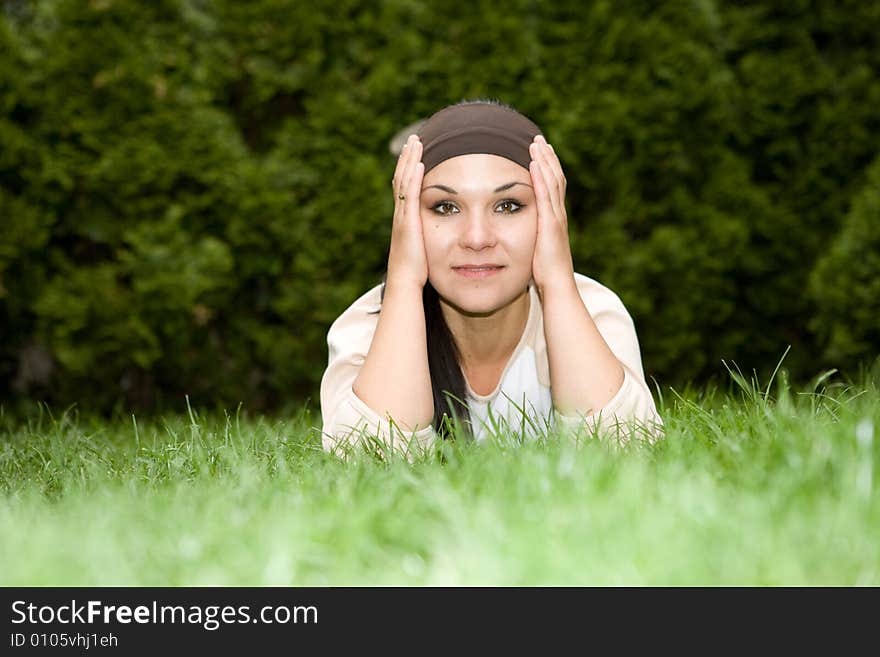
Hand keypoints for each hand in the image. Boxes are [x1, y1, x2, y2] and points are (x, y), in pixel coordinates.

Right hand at [387, 134, 427, 288]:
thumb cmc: (416, 273)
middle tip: (414, 139)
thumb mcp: (425, 248)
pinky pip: (410, 195)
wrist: (405, 284)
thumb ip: (429, 237)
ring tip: (416, 142)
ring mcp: (402, 218)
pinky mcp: (408, 223)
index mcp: (405, 219)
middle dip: (407, 158)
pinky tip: (420, 163)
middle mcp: (401, 215)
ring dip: (410, 161)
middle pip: (401, 178)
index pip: (405, 188)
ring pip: (403, 182)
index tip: (415, 153)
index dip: (408, 169)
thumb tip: (444, 234)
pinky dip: (413, 178)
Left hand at [529, 135, 574, 292]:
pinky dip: (541, 177)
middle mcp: (558, 215)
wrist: (557, 286)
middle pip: (555, 178)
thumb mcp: (535, 250)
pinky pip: (545, 195)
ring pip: (552, 182)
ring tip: (536, 143)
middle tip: (539, 140)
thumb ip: (529, 238)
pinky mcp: (550, 223)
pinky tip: (534, 163)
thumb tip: (516, 235)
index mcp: (554, 220)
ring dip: (544, 161)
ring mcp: (556, 218)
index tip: (539, 153)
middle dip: (547, 158)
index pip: (552, 188)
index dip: (547, 169)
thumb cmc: (545, 274)